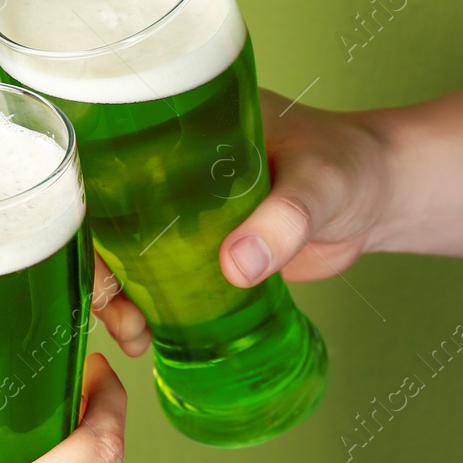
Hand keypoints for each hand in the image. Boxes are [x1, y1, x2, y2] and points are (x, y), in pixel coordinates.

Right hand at [92, 87, 392, 351]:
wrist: (382, 198)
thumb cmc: (353, 166)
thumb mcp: (320, 183)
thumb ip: (284, 220)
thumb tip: (235, 266)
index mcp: (182, 125)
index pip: (104, 162)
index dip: (79, 210)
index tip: (87, 257)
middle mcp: (169, 166)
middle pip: (103, 219)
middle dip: (99, 271)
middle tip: (121, 315)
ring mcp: (183, 211)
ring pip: (125, 255)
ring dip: (118, 297)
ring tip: (136, 336)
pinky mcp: (201, 250)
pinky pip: (158, 277)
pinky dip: (147, 307)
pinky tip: (148, 336)